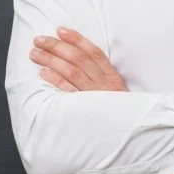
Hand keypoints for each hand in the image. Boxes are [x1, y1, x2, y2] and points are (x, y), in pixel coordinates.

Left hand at [29, 27, 173, 173]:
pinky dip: (57, 81)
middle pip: (79, 59)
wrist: (139, 143)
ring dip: (52, 60)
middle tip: (38, 40)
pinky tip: (44, 73)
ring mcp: (98, 98)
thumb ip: (103, 83)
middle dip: (57, 47)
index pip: (94, 53)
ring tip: (35, 54)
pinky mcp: (90, 111)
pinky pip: (72, 93)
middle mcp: (106, 85)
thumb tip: (82, 69)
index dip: (77, 39)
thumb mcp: (118, 97)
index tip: (60, 30)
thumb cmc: (124, 119)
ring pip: (73, 72)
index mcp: (114, 79)